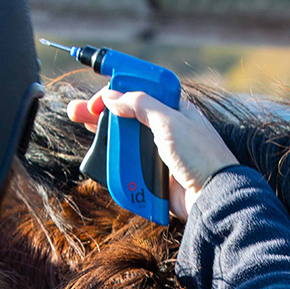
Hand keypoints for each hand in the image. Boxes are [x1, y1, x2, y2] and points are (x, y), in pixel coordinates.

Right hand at [67, 89, 238, 220]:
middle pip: (126, 118)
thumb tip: (112, 97)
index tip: (99, 97)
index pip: (140, 94)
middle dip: (101, 113)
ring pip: (124, 142)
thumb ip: (140, 105)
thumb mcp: (170, 121)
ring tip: (83, 128)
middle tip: (76, 112)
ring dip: (104, 136)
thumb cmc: (201, 155)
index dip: (118, 92)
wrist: (213, 196)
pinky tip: (100, 154)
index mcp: (173, 110)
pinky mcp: (153, 176)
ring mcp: (158, 154)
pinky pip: (128, 166)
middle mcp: (165, 130)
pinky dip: (115, 161)